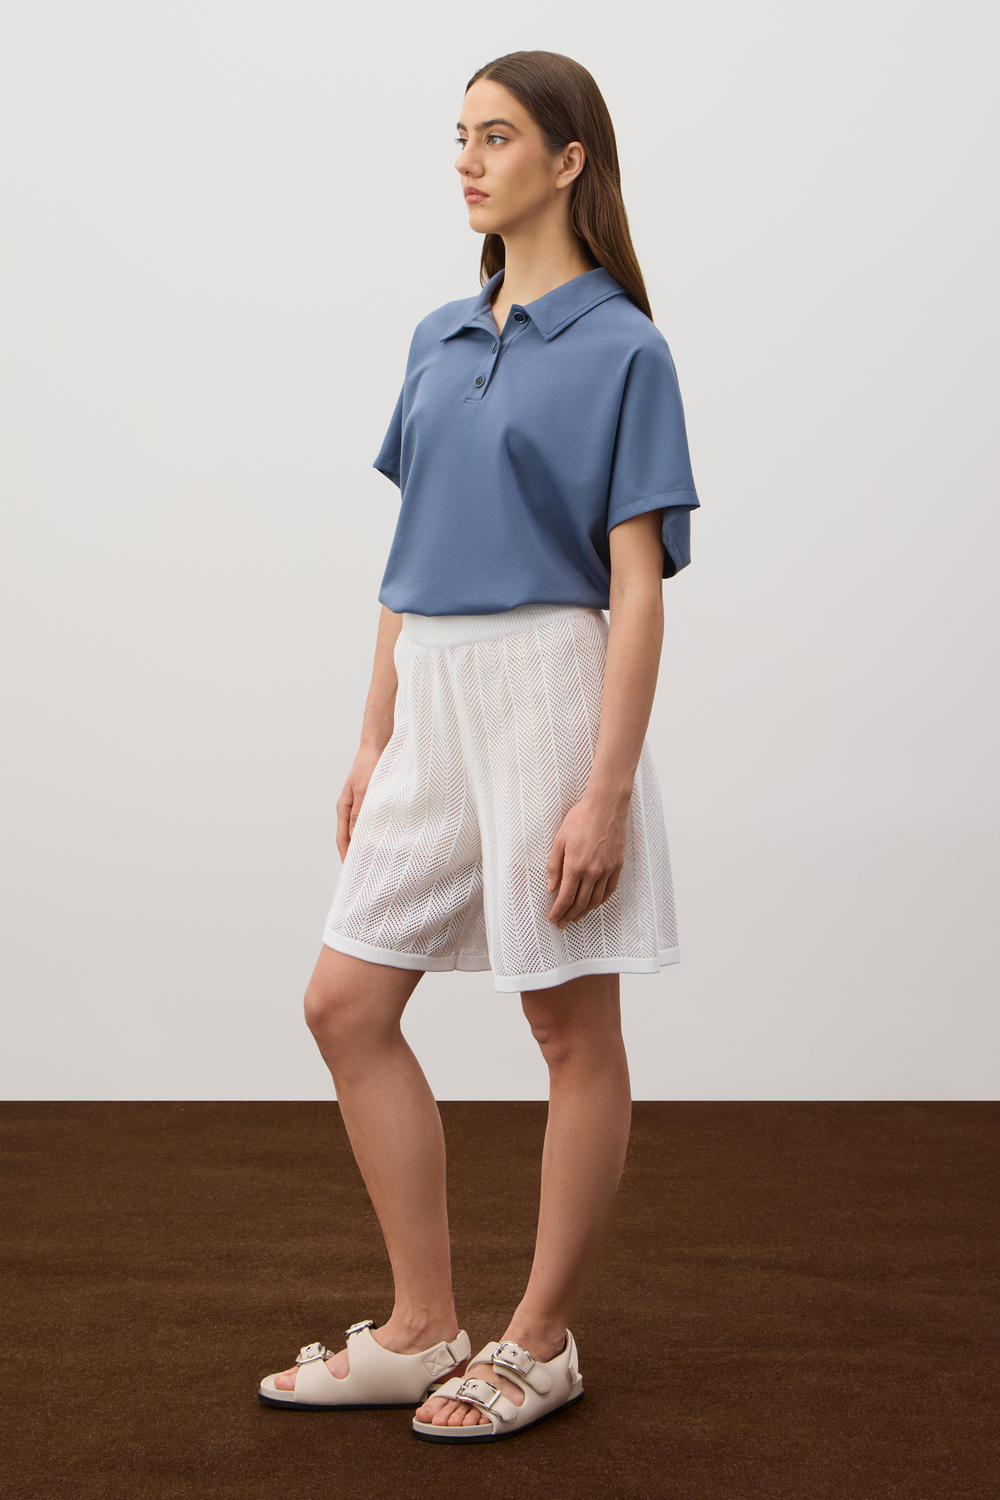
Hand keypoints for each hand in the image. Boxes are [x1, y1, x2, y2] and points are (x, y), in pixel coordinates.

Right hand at [336, 744, 385, 861]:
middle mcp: (353, 809)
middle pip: (353, 838)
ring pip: (366, 831)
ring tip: (382, 859)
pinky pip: (377, 821)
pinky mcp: (377, 801)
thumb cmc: (371, 764)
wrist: (381, 743)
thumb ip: (361, 814)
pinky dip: (381, 832)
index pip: (343, 839)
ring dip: (372, 843)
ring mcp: (365, 805)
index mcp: (345, 808)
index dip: (347, 857)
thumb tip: (357, 837)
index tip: (353, 873)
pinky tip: (392, 839)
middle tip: (370, 871)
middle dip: (360, 854)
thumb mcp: (365, 790)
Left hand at [545, 790, 628, 927]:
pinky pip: (609, 890)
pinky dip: (601, 901)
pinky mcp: (617, 865)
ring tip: (576, 918)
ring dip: (584, 912)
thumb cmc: (580, 819)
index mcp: (575, 866)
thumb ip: (554, 866)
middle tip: (562, 923)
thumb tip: (551, 887)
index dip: (558, 911)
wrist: (605, 806)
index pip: (565, 897)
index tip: (553, 918)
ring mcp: (607, 870)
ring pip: (595, 900)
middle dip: (569, 916)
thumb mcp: (559, 840)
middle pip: (580, 903)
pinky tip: (594, 905)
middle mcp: (592, 872)